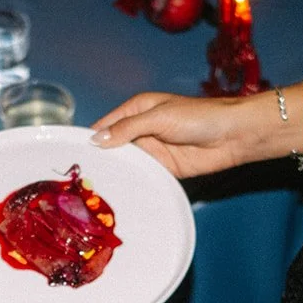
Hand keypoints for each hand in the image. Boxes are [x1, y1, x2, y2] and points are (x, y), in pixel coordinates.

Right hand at [90, 91, 277, 178]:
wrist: (232, 136)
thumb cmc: (199, 117)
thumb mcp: (159, 117)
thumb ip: (128, 129)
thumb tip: (97, 140)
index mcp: (137, 110)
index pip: (106, 124)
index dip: (90, 137)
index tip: (70, 152)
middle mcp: (140, 130)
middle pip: (112, 146)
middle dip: (99, 158)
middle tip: (78, 177)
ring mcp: (152, 151)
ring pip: (126, 163)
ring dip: (115, 172)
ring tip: (92, 188)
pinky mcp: (163, 169)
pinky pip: (143, 176)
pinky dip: (133, 182)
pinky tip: (118, 192)